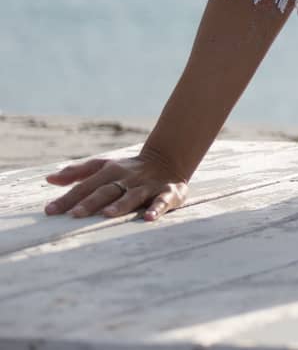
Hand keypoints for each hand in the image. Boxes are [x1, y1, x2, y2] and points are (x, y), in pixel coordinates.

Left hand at [43, 153, 189, 221]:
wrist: (170, 158)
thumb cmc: (129, 169)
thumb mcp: (104, 166)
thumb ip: (77, 172)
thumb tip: (49, 179)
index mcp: (111, 171)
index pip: (86, 186)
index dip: (68, 198)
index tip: (50, 211)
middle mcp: (129, 178)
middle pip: (107, 190)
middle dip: (91, 202)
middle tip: (75, 214)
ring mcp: (149, 185)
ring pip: (133, 195)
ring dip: (121, 204)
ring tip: (108, 214)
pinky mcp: (169, 192)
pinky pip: (162, 200)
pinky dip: (157, 208)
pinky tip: (148, 217)